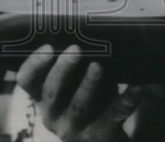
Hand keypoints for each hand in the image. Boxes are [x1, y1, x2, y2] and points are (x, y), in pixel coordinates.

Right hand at [15, 44, 144, 141]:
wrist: (103, 137)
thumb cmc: (88, 99)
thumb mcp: (75, 84)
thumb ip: (77, 64)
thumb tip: (92, 33)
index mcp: (42, 97)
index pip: (27, 81)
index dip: (33, 64)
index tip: (48, 46)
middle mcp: (52, 115)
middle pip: (51, 91)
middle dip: (63, 69)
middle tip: (76, 49)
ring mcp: (73, 129)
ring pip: (78, 106)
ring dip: (88, 84)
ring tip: (98, 66)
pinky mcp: (98, 135)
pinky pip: (113, 116)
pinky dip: (126, 100)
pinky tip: (137, 87)